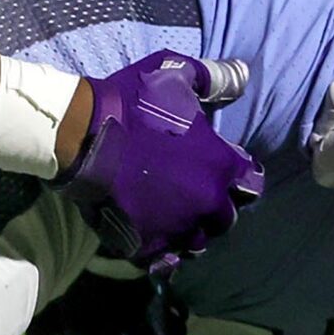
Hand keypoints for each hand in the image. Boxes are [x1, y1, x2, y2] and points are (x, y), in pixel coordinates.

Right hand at [61, 53, 263, 270]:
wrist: (82, 134)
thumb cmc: (131, 101)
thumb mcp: (175, 74)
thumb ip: (215, 77)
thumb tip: (245, 74)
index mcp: (220, 165)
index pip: (251, 183)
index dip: (238, 176)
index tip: (221, 169)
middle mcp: (206, 203)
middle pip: (225, 218)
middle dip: (214, 207)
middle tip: (192, 192)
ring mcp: (176, 227)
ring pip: (197, 242)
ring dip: (189, 230)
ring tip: (171, 215)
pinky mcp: (146, 243)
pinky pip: (165, 260)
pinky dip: (162, 252)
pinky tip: (153, 236)